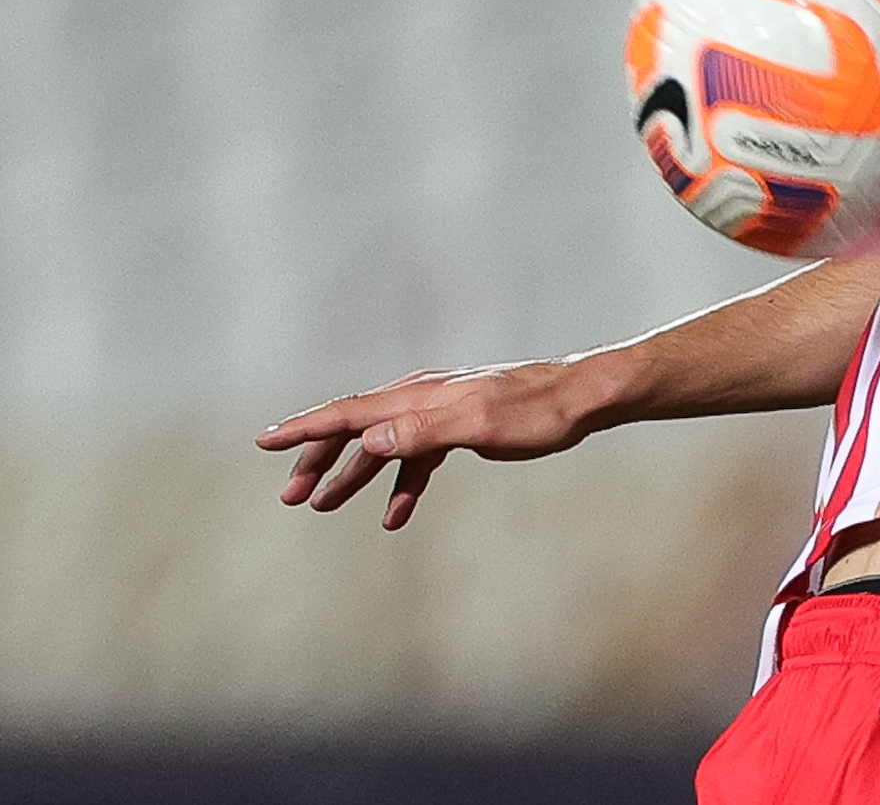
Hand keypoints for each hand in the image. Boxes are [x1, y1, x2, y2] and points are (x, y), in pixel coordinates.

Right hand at [255, 359, 609, 530]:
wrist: (581, 399)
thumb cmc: (536, 410)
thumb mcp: (478, 424)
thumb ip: (423, 431)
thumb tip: (368, 442)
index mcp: (418, 395)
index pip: (349, 412)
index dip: (304, 428)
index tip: (264, 442)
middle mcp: (423, 399)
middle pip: (356, 430)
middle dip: (318, 460)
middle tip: (290, 497)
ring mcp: (442, 414)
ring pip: (384, 447)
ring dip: (353, 476)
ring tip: (322, 505)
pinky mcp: (462, 430)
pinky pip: (418, 459)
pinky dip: (402, 486)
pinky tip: (394, 516)